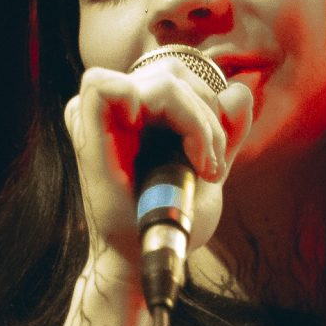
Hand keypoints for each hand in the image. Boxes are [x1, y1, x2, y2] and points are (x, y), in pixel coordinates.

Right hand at [64, 62, 253, 274]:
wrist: (150, 255)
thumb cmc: (172, 217)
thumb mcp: (209, 169)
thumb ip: (226, 131)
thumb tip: (240, 91)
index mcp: (138, 111)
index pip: (180, 74)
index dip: (208, 103)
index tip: (215, 156)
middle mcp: (117, 108)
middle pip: (175, 70)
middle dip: (208, 114)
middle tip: (212, 164)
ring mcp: (98, 114)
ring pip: (162, 78)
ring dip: (197, 119)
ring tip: (203, 165)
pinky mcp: (84, 125)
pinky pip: (107, 85)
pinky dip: (159, 108)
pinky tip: (175, 146)